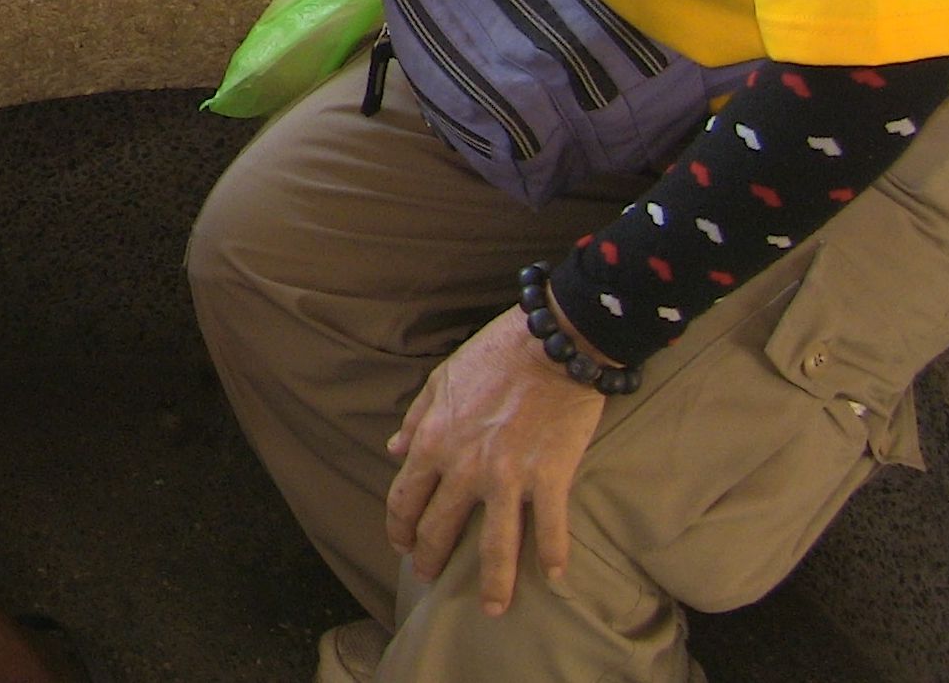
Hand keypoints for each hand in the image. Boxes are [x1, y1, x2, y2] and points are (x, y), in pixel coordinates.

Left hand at [384, 306, 605, 615]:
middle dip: (430, 558)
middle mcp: (464, 467)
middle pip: (439, 527)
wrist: (551, 341)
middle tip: (430, 577)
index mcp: (433, 441)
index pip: (404, 497)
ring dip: (492, 582)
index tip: (402, 544)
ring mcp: (508, 477)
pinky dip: (554, 556)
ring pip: (494, 545)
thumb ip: (415, 419)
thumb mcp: (441, 379)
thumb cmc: (494, 354)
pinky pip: (551, 529)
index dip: (399, 526)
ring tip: (492, 607)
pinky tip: (556, 577)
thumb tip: (392, 449)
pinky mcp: (550, 478)